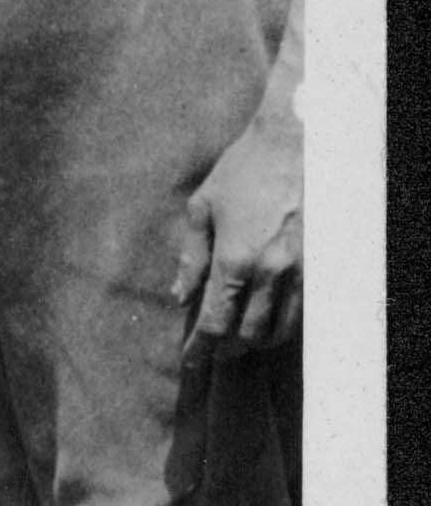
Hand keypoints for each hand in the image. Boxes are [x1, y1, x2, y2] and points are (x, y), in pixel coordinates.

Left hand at [174, 119, 299, 355]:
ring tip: (240, 339)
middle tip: (212, 350)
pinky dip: (285, 324)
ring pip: (282, 329)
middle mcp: (271, 271)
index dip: (201, 348)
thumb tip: (181, 296)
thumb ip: (191, 257)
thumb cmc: (243, 170)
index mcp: (235, 259)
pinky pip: (305, 311)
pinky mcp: (325, 264)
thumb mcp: (201, 208)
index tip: (190, 362)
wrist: (298, 143)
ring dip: (258, 340)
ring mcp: (303, 270)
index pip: (215, 321)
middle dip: (227, 348)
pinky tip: (271, 320)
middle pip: (248, 334)